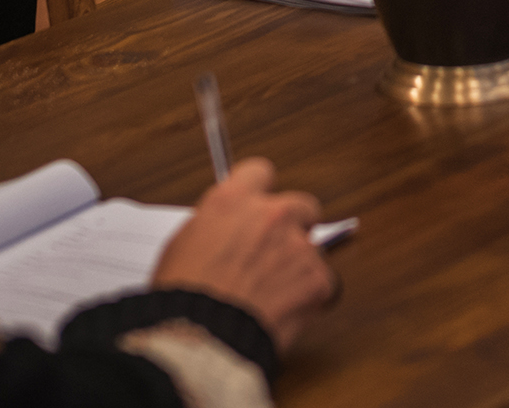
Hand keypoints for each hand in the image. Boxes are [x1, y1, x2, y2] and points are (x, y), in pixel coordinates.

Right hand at [152, 160, 336, 351]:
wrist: (201, 337)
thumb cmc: (185, 296)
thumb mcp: (184, 242)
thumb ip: (216, 225)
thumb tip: (229, 231)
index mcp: (233, 199)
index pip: (260, 171)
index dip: (260, 191)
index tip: (261, 204)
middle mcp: (270, 214)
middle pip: (301, 204)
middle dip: (294, 225)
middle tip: (278, 251)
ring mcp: (297, 245)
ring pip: (313, 247)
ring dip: (299, 265)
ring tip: (275, 293)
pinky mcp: (316, 279)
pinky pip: (324, 283)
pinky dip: (310, 297)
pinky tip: (286, 310)